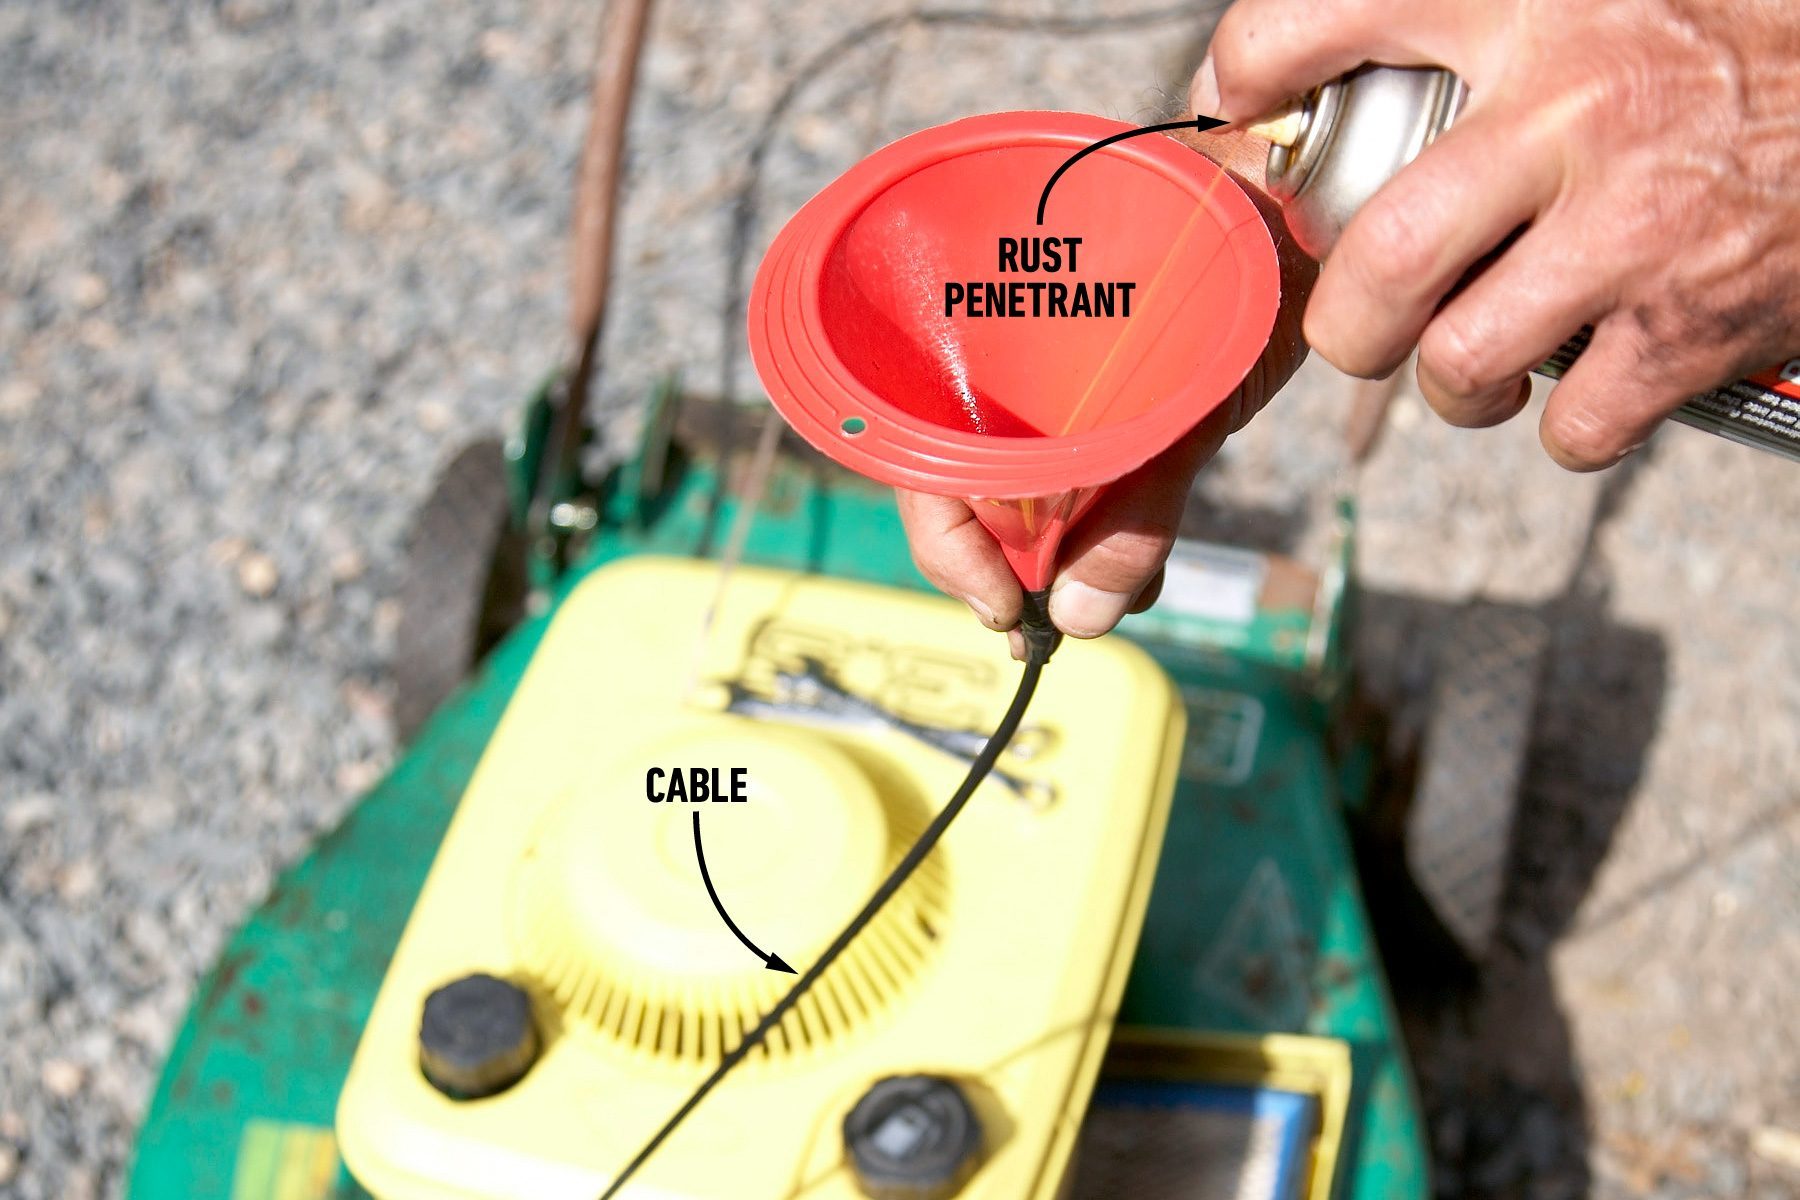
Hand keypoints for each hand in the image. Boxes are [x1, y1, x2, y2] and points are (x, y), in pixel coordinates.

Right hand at [898, 129, 1315, 654]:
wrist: (1309, 201)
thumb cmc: (1239, 254)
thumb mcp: (1189, 391)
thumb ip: (1139, 501)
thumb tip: (1080, 618)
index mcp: (982, 328)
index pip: (922, 455)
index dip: (948, 544)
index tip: (1004, 610)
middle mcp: (1006, 363)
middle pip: (966, 490)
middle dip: (1010, 569)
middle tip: (1056, 621)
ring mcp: (1057, 390)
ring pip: (1029, 500)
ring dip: (1065, 564)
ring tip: (1115, 593)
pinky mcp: (1112, 409)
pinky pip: (1089, 489)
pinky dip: (1106, 542)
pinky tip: (1133, 570)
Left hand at [1191, 0, 1799, 468]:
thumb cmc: (1721, 39)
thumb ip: (1467, 17)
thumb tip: (1342, 55)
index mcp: (1529, 4)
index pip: (1322, 15)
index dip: (1248, 73)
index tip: (1244, 115)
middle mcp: (1569, 113)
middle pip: (1378, 256)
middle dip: (1346, 319)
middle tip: (1362, 318)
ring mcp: (1632, 228)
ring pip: (1459, 359)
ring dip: (1449, 386)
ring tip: (1474, 360)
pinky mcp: (1691, 323)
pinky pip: (1573, 425)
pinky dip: (1563, 426)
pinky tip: (1586, 377)